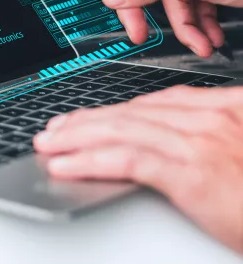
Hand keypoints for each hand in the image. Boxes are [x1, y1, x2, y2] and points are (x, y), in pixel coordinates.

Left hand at [33, 86, 242, 253]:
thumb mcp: (239, 160)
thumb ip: (212, 143)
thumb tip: (175, 147)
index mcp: (226, 109)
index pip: (156, 103)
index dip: (116, 111)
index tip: (87, 118)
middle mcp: (211, 118)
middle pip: (132, 112)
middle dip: (87, 121)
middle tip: (56, 130)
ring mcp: (201, 141)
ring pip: (122, 130)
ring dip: (78, 138)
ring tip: (50, 145)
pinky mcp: (192, 171)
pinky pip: (127, 159)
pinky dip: (90, 160)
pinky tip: (67, 165)